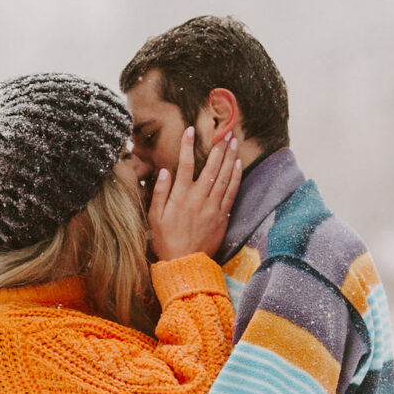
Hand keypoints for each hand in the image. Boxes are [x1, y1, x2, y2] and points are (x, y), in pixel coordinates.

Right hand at [149, 127, 244, 261]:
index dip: (187, 145)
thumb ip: (159, 193)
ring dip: (230, 158)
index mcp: (180, 196)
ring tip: (234, 142)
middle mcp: (198, 198)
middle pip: (211, 167)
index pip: (185, 164)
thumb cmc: (166, 241)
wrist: (185, 264)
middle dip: (218, 148)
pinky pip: (231, 192)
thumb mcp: (155, 217)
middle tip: (224, 132)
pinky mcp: (222, 216)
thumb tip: (164, 171)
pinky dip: (236, 177)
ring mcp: (213, 207)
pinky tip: (238, 165)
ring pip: (224, 177)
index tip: (191, 129)